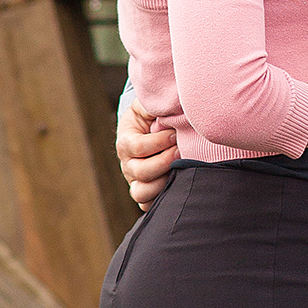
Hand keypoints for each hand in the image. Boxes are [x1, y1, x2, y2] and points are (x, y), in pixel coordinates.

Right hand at [117, 93, 177, 208]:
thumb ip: (152, 103)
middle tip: (181, 151)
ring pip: (141, 192)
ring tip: (179, 169)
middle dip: (165, 161)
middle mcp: (127, 165)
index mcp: (126, 142)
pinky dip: (161, 199)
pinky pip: (147, 205)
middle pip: (140, 171)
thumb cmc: (152, 118)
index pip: (137, 147)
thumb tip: (164, 103)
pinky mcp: (145, 194)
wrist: (151, 134)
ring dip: (163, 182)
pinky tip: (176, 184)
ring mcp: (135, 181)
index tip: (175, 134)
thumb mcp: (148, 107)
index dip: (158, 142)